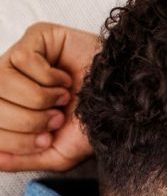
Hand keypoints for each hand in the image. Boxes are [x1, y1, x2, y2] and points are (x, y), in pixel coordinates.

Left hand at [0, 22, 99, 171]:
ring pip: (1, 81)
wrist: (124, 105)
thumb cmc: (95, 125)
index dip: (17, 139)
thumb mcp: (56, 154)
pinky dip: (49, 77)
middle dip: (30, 120)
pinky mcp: (37, 36)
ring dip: (40, 98)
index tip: (47, 138)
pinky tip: (66, 79)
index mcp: (11, 107)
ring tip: (64, 98)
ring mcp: (21, 58)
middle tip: (58, 118)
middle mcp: (10, 81)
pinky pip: (22, 59)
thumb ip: (20, 159)